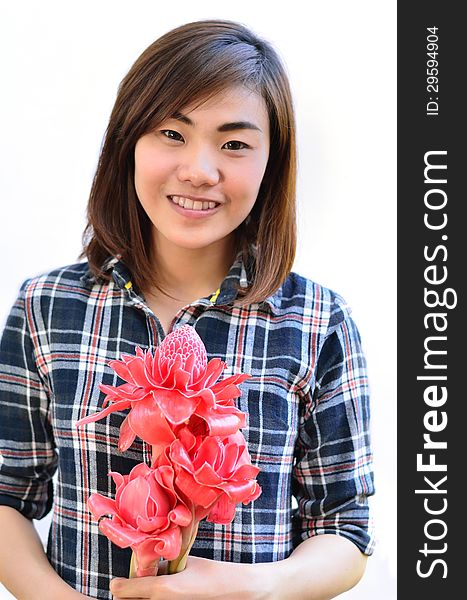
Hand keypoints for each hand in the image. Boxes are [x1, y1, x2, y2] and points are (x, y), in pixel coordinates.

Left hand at [110, 555, 272, 599]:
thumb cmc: (213, 574)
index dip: (119, 586)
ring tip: (152, 586)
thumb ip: (164, 565)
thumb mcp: (186, 563)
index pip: (124, 591)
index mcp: (161, 590)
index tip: (117, 582)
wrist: (236, 591)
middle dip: (129, 594)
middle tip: (132, 584)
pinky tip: (166, 594)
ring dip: (142, 597)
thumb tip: (149, 564)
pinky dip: (156, 599)